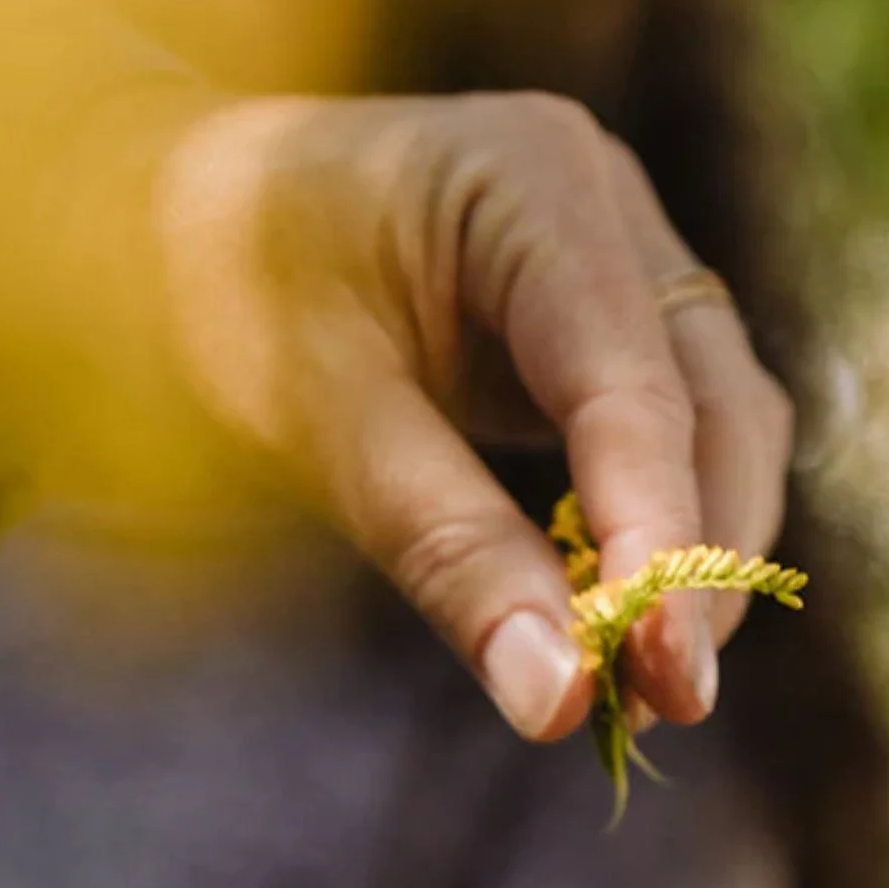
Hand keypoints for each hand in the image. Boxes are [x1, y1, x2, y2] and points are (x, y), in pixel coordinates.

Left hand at [155, 92, 795, 743]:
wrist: (164, 212)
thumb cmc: (221, 291)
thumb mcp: (315, 422)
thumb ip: (448, 552)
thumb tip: (560, 700)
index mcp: (532, 180)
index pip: (633, 387)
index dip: (662, 541)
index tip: (663, 676)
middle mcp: (609, 204)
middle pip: (719, 409)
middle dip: (700, 567)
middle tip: (661, 707)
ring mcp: (627, 258)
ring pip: (725, 432)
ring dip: (697, 565)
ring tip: (636, 691)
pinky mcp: (617, 326)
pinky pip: (683, 443)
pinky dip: (659, 540)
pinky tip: (612, 624)